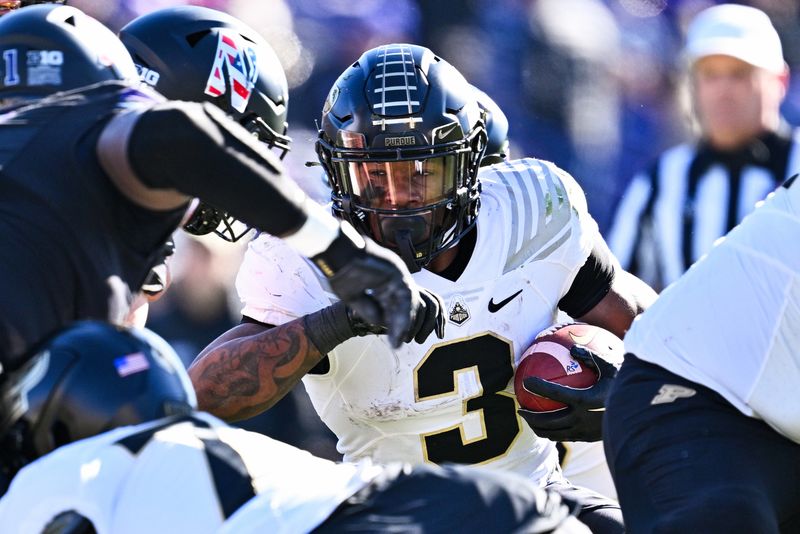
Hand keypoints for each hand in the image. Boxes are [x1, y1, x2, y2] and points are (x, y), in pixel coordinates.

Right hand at [312, 223, 444, 346]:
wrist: (334, 253)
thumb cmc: (339, 272)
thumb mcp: (353, 298)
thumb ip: (369, 310)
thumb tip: (381, 323)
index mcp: (383, 284)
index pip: (395, 308)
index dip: (395, 326)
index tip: (394, 342)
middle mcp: (393, 279)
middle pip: (406, 307)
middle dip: (403, 327)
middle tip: (398, 343)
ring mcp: (397, 275)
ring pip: (409, 303)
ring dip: (404, 324)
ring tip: (399, 340)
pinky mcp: (397, 272)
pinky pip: (406, 297)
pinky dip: (404, 314)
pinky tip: (399, 329)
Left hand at [517, 345, 618, 441]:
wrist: (642, 412)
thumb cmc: (625, 385)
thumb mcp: (611, 366)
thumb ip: (591, 357)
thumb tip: (573, 349)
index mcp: (584, 399)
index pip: (554, 393)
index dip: (537, 387)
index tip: (525, 382)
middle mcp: (581, 418)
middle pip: (547, 421)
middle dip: (529, 416)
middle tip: (520, 408)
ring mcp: (584, 431)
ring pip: (553, 434)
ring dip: (538, 428)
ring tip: (529, 420)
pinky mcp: (588, 438)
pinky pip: (565, 437)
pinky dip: (552, 433)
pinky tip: (549, 426)